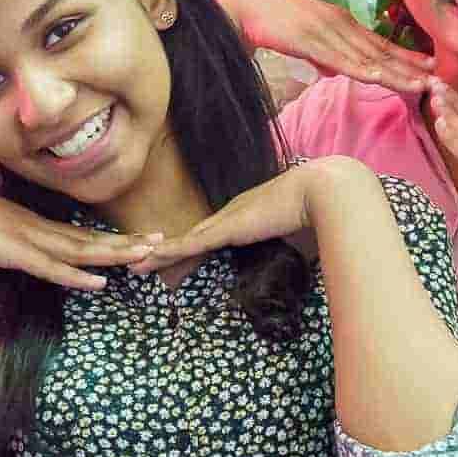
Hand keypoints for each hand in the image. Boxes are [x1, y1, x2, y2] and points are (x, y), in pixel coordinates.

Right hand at [0, 169, 137, 291]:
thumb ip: (2, 237)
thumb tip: (8, 244)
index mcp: (31, 224)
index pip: (77, 234)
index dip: (107, 239)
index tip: (134, 240)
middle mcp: (37, 229)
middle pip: (90, 239)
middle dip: (126, 243)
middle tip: (161, 242)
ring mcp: (28, 239)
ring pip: (81, 250)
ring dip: (115, 254)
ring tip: (146, 256)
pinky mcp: (15, 252)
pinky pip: (52, 267)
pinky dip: (77, 275)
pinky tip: (100, 281)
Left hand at [123, 161, 342, 270]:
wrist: (324, 193)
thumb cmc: (323, 215)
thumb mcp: (304, 238)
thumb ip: (297, 249)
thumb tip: (310, 263)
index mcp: (250, 216)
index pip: (216, 236)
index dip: (195, 248)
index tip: (180, 256)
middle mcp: (233, 214)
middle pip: (193, 237)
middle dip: (167, 250)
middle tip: (141, 260)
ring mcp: (228, 219)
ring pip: (184, 241)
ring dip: (158, 254)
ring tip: (132, 264)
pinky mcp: (227, 228)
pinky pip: (191, 244)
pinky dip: (169, 252)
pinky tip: (150, 258)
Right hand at [219, 0, 431, 94]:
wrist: (243, 6)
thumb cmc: (271, 22)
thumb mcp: (303, 41)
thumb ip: (320, 56)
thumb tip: (332, 72)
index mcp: (340, 25)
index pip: (379, 45)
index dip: (405, 58)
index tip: (429, 69)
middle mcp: (340, 26)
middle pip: (381, 52)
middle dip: (410, 68)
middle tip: (438, 80)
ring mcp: (326, 32)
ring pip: (366, 57)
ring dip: (395, 72)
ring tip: (420, 85)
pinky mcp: (309, 39)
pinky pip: (338, 58)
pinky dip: (360, 68)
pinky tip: (378, 78)